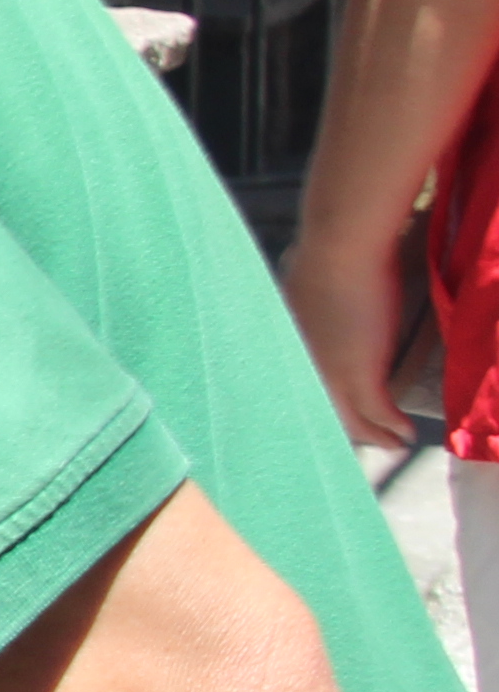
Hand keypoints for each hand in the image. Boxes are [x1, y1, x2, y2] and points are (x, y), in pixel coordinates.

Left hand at [278, 223, 425, 455]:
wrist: (339, 246)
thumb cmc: (323, 252)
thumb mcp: (301, 279)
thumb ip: (301, 292)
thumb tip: (302, 279)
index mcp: (285, 347)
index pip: (295, 387)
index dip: (312, 403)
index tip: (322, 414)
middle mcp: (300, 367)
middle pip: (319, 411)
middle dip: (342, 429)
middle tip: (364, 439)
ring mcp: (328, 373)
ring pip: (350, 419)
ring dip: (374, 434)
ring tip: (392, 445)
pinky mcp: (359, 374)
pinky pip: (377, 412)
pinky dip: (392, 426)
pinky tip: (406, 434)